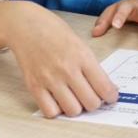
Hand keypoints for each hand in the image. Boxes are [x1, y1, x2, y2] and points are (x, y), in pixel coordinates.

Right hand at [3, 2, 118, 117]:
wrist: (26, 26)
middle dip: (95, 103)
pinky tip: (59, 100)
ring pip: (73, 111)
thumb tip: (104, 88)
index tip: (110, 96)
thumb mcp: (80, 44)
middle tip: (92, 96)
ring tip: (75, 98)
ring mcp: (49, 79)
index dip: (111, 96)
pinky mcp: (34, 86)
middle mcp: (67, 69)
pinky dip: (57, 110)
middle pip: (91, 103)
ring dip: (77, 108)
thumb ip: (91, 66)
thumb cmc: (55, 32)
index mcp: (83, 56)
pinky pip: (50, 112)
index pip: (104, 87)